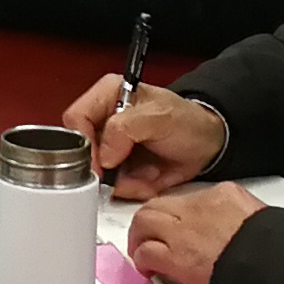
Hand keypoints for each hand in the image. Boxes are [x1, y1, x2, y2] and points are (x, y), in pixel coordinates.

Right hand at [57, 75, 228, 197]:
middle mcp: (104, 121)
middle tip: (128, 171)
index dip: (85, 141)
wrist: (207, 144)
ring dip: (125, 180)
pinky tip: (152, 176)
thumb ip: (126, 129)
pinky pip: (115, 187)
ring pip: (98, 174)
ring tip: (149, 170)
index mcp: (108, 95)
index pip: (76, 118)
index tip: (102, 161)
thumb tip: (104, 155)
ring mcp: (111, 148)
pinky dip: (134, 187)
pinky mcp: (120, 170)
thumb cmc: (187, 121)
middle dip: (107, 168)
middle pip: (81, 150)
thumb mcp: (159, 117)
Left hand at [125, 183, 261, 283]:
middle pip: (160, 204)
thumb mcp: (261, 218)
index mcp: (224, 195)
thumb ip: (240, 218)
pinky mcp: (176, 258)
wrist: (273, 268)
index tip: (177, 226)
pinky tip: (147, 269)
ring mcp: (184, 231)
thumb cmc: (274, 249)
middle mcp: (198, 208)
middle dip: (149, 219)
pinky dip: (142, 259)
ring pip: (145, 221)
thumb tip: (234, 231)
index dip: (177, 214)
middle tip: (147, 235)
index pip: (189, 198)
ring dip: (139, 236)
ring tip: (141, 250)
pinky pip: (146, 252)